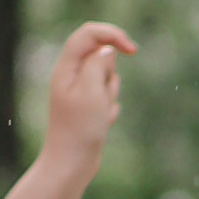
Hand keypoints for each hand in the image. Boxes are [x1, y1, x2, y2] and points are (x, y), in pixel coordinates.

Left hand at [41, 23, 136, 187]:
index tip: (132, 50)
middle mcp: (70, 76)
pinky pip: (108, 97)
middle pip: (102, 56)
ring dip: (111, 94)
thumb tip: (107, 50)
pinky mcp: (88, 106)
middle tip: (99, 98)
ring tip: (99, 115)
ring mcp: (79, 91)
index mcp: (66, 68)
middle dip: (111, 74)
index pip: (89, 33)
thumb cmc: (79, 130)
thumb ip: (99, 64)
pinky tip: (100, 125)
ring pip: (108, 77)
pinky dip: (109, 108)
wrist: (71, 165)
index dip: (112, 35)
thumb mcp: (92, 92)